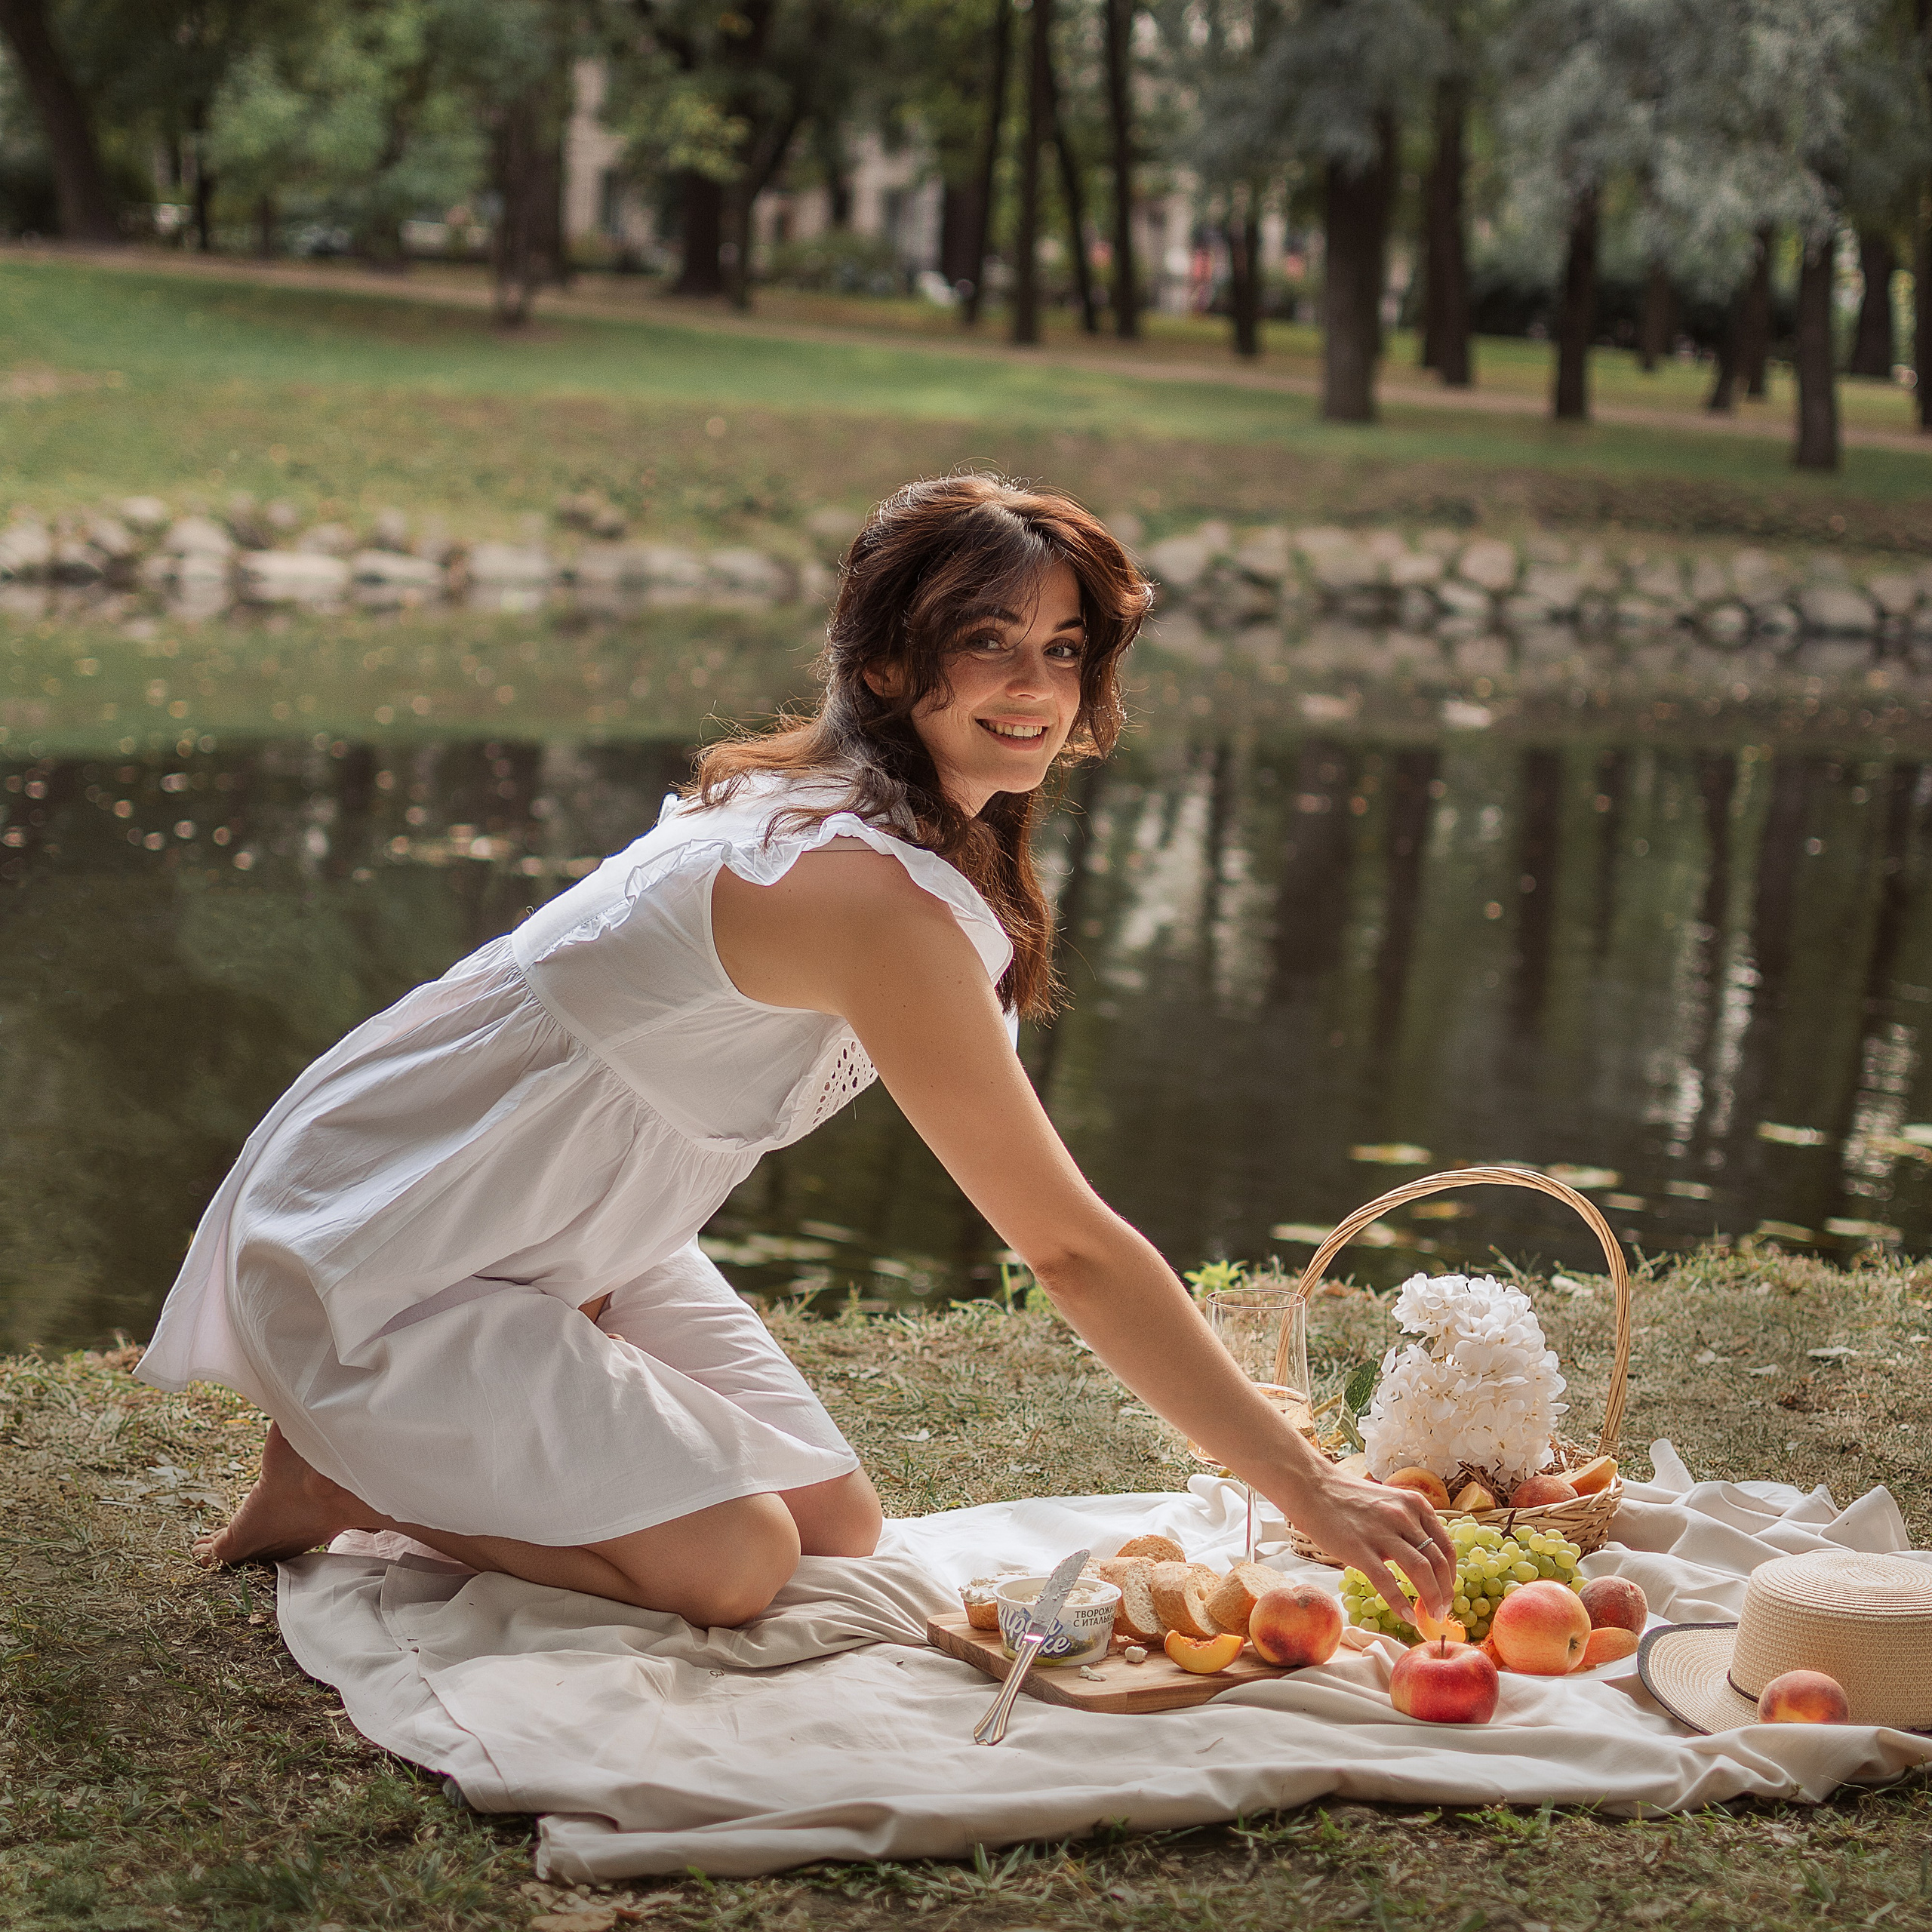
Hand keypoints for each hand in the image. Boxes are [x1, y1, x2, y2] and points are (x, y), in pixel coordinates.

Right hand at [1282, 1466, 1455, 1627]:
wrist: (1312, 1487)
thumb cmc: (1348, 1498)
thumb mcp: (1389, 1502)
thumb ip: (1409, 1525)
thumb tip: (1426, 1560)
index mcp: (1415, 1505)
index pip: (1447, 1547)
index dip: (1451, 1576)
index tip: (1447, 1592)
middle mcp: (1404, 1516)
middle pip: (1438, 1561)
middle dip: (1445, 1592)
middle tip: (1442, 1610)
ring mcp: (1381, 1532)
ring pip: (1420, 1571)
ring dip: (1431, 1598)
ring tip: (1430, 1615)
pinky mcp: (1359, 1548)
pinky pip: (1387, 1581)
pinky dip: (1400, 1603)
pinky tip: (1406, 1617)